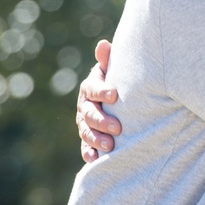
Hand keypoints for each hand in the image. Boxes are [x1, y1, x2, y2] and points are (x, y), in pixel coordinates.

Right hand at [77, 39, 122, 162]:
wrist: (119, 100)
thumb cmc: (119, 81)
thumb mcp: (115, 69)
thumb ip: (109, 60)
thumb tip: (103, 44)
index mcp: (90, 87)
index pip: (93, 89)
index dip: (102, 91)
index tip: (115, 94)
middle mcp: (84, 105)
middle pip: (89, 114)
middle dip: (102, 121)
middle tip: (118, 128)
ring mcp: (85, 123)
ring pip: (86, 132)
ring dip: (96, 140)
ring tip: (111, 145)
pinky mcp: (88, 139)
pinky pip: (86, 147)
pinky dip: (90, 154)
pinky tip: (96, 160)